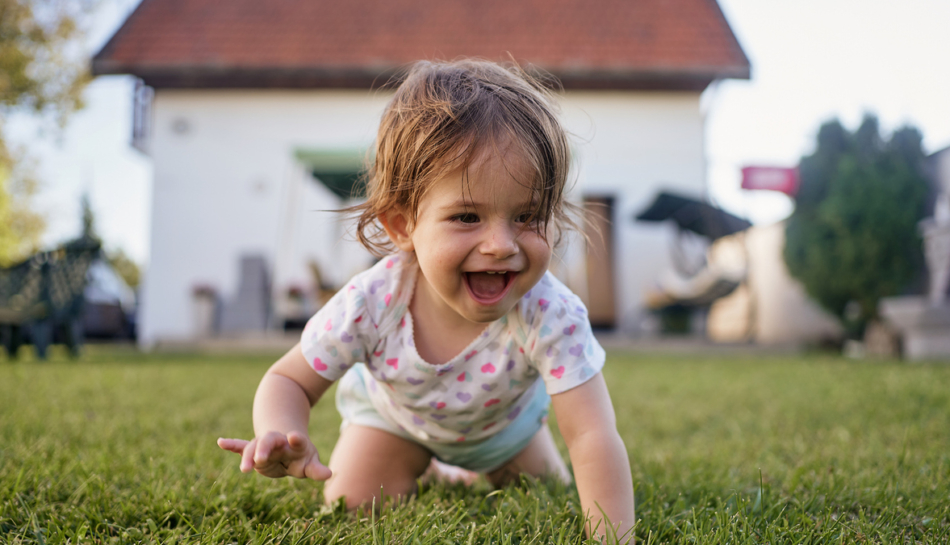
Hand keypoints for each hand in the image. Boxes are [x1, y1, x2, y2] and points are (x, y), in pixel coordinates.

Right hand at [217, 431, 332, 480]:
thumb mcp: (310, 463)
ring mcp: (265, 445)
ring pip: (254, 446)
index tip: (293, 436)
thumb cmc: (301, 457)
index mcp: (295, 444)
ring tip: (244, 469)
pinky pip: (241, 446)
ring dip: (248, 455)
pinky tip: (221, 442)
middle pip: (270, 440)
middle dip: (265, 448)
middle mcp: (279, 442)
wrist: (287, 444)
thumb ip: (317, 469)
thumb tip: (329, 474)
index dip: (296, 438)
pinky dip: (232, 445)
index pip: (297, 440)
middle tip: (260, 459)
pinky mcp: (253, 451)